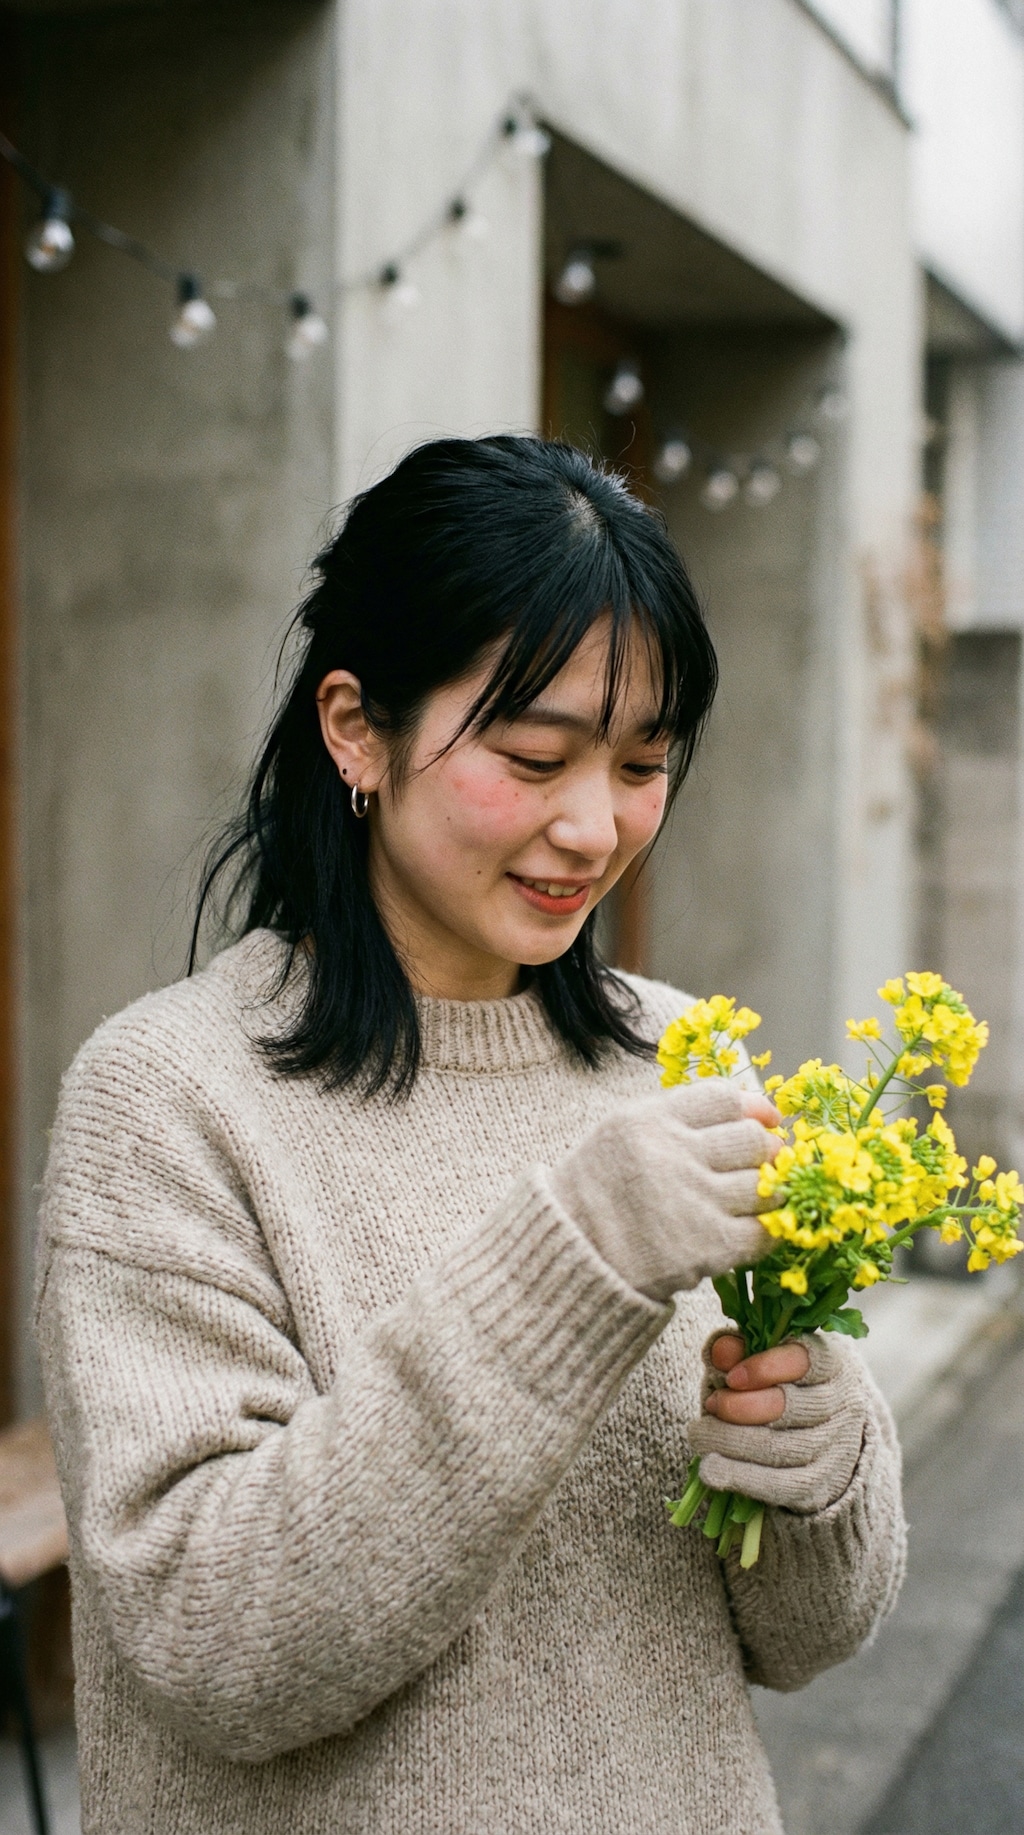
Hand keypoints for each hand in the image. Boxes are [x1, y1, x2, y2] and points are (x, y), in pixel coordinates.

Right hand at [550, 1080, 781, 1302]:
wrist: (575, 1253)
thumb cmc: (603, 1187)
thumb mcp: (625, 1130)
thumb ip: (681, 1113)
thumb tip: (754, 1106)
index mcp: (651, 1121)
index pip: (724, 1098)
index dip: (754, 1108)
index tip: (764, 1122)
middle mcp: (673, 1155)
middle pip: (752, 1140)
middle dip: (766, 1150)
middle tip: (762, 1163)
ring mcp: (693, 1201)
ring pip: (765, 1185)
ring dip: (771, 1191)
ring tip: (758, 1198)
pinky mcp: (708, 1247)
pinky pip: (763, 1232)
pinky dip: (769, 1230)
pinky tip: (756, 1229)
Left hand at [687, 1329, 868, 1512]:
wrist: (823, 1440)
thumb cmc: (782, 1388)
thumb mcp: (763, 1362)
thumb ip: (740, 1350)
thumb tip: (720, 1351)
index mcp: (830, 1365)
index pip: (805, 1360)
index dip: (765, 1368)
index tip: (731, 1378)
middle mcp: (839, 1406)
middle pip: (787, 1407)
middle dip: (739, 1407)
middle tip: (710, 1404)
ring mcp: (834, 1448)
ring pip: (778, 1448)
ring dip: (731, 1442)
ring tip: (700, 1436)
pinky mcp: (821, 1485)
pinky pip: (779, 1484)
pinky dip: (740, 1477)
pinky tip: (712, 1470)